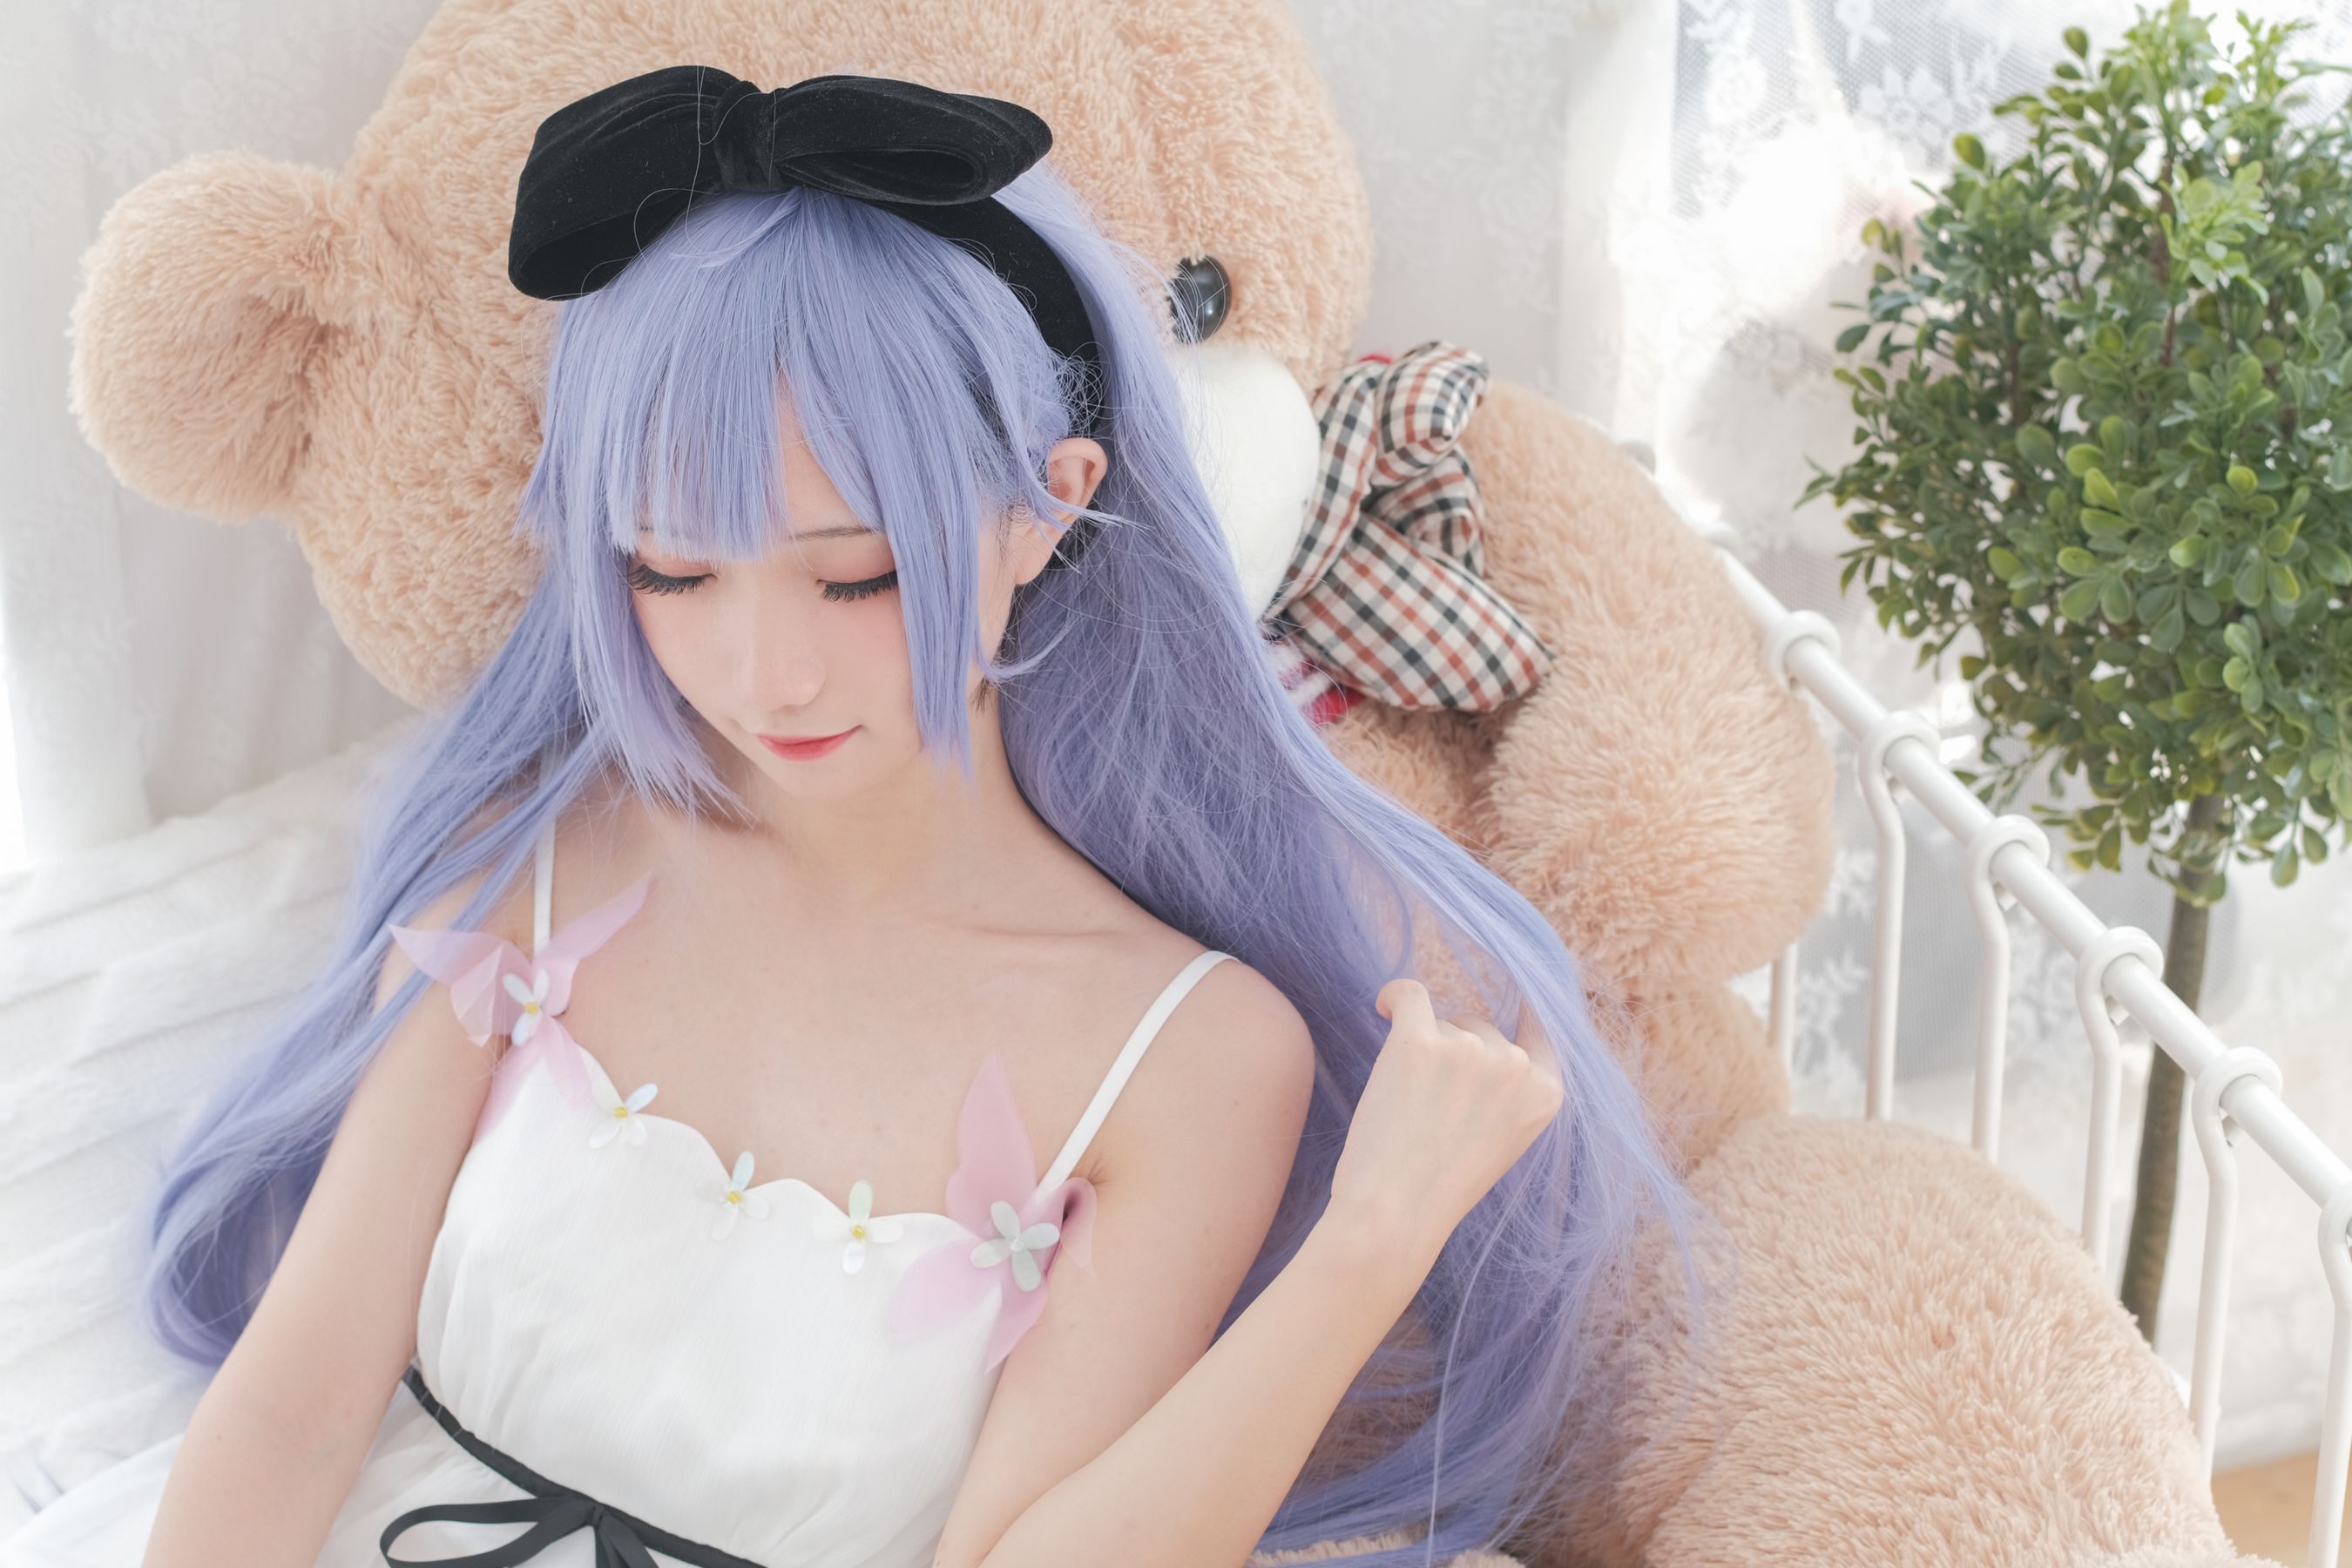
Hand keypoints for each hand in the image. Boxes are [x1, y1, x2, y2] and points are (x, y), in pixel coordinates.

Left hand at [1326, 978, 1564, 1271]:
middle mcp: (1515, 1066)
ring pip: (1442, 1023)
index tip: (1496, 1007)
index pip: (1540, 1029)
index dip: (1517, 1014)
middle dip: (1453, 1055)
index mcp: (1546, 1094)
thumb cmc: (1440, 1186)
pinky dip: (1395, 997)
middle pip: (1479, 1027)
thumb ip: (1507, 1090)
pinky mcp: (1419, 1042)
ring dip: (1422, 1052)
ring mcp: (1470, 1051)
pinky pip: (1409, 995)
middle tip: (1431, 1111)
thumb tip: (1482, 1035)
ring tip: (1409, 1110)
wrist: (1394, 1217)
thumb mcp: (1501, 1137)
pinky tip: (1385, 1008)